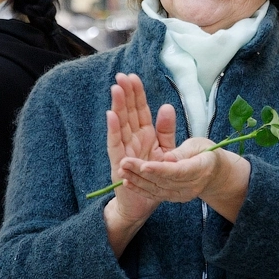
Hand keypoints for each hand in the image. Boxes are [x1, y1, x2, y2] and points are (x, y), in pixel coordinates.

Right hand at [104, 74, 176, 231]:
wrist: (142, 203)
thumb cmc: (153, 176)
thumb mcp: (165, 150)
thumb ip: (166, 130)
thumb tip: (167, 106)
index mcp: (144, 135)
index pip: (139, 110)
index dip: (137, 94)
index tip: (133, 76)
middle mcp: (132, 139)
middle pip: (128, 113)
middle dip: (125, 94)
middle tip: (121, 76)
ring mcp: (123, 150)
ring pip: (120, 124)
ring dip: (118, 106)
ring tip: (116, 89)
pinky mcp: (118, 163)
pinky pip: (115, 144)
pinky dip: (113, 130)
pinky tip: (112, 115)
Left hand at [123, 138, 250, 220]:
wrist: (214, 173)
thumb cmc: (206, 153)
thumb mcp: (199, 145)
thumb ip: (182, 151)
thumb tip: (168, 157)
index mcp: (201, 169)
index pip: (178, 171)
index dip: (161, 170)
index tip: (145, 165)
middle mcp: (191, 186)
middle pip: (164, 181)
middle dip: (142, 173)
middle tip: (124, 162)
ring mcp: (182, 195)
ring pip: (157, 189)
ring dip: (137, 181)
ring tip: (122, 170)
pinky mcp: (174, 198)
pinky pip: (155, 194)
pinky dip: (140, 188)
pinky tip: (127, 181)